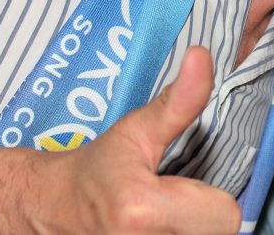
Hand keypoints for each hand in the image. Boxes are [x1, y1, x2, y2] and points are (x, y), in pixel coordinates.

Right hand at [31, 47, 241, 233]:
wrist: (47, 210)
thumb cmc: (97, 169)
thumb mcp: (136, 130)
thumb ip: (178, 101)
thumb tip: (202, 56)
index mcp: (143, 211)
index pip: (226, 216)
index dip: (213, 198)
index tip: (188, 187)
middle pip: (216, 234)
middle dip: (202, 219)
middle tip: (176, 203)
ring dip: (188, 230)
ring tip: (166, 218)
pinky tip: (157, 230)